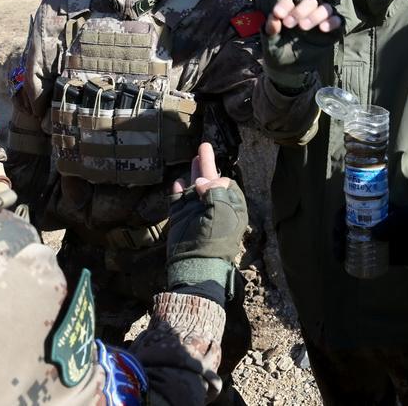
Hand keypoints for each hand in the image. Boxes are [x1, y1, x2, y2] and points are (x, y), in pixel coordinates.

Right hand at [166, 144, 247, 300]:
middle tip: (203, 145)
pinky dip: (178, 189)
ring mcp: (195, 211)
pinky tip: (178, 180)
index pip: (225, 183)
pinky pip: (178, 199)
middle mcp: (213, 206)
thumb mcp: (222, 210)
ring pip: (193, 186)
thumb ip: (215, 190)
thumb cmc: (214, 238)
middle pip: (210, 180)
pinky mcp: (180, 217)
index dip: (217, 178)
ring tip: (194, 156)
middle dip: (207, 163)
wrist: (195, 263)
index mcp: (229, 207)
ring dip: (194, 171)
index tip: (210, 182)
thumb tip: (200, 180)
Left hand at [262, 0, 343, 89]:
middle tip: (290, 24)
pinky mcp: (332, 30)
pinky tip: (323, 28)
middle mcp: (307, 11)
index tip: (278, 15)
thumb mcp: (271, 43)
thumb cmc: (280, 50)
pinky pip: (338, 20)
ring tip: (303, 27)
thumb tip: (274, 18)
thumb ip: (271, 29)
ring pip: (325, 8)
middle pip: (310, 1)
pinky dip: (332, 21)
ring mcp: (321, 19)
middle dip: (300, 10)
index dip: (284, 5)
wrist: (292, 69)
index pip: (289, 1)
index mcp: (291, 10)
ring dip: (315, 15)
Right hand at [332, 204, 407, 265]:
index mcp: (368, 208)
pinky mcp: (368, 250)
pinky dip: (347, 258)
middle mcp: (363, 221)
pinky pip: (353, 253)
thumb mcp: (403, 219)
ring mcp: (365, 236)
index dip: (339, 216)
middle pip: (342, 225)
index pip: (348, 208)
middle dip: (336, 235)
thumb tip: (374, 234)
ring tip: (339, 257)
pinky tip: (344, 265)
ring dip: (338, 247)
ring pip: (345, 239)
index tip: (339, 226)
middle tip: (339, 245)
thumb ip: (391, 224)